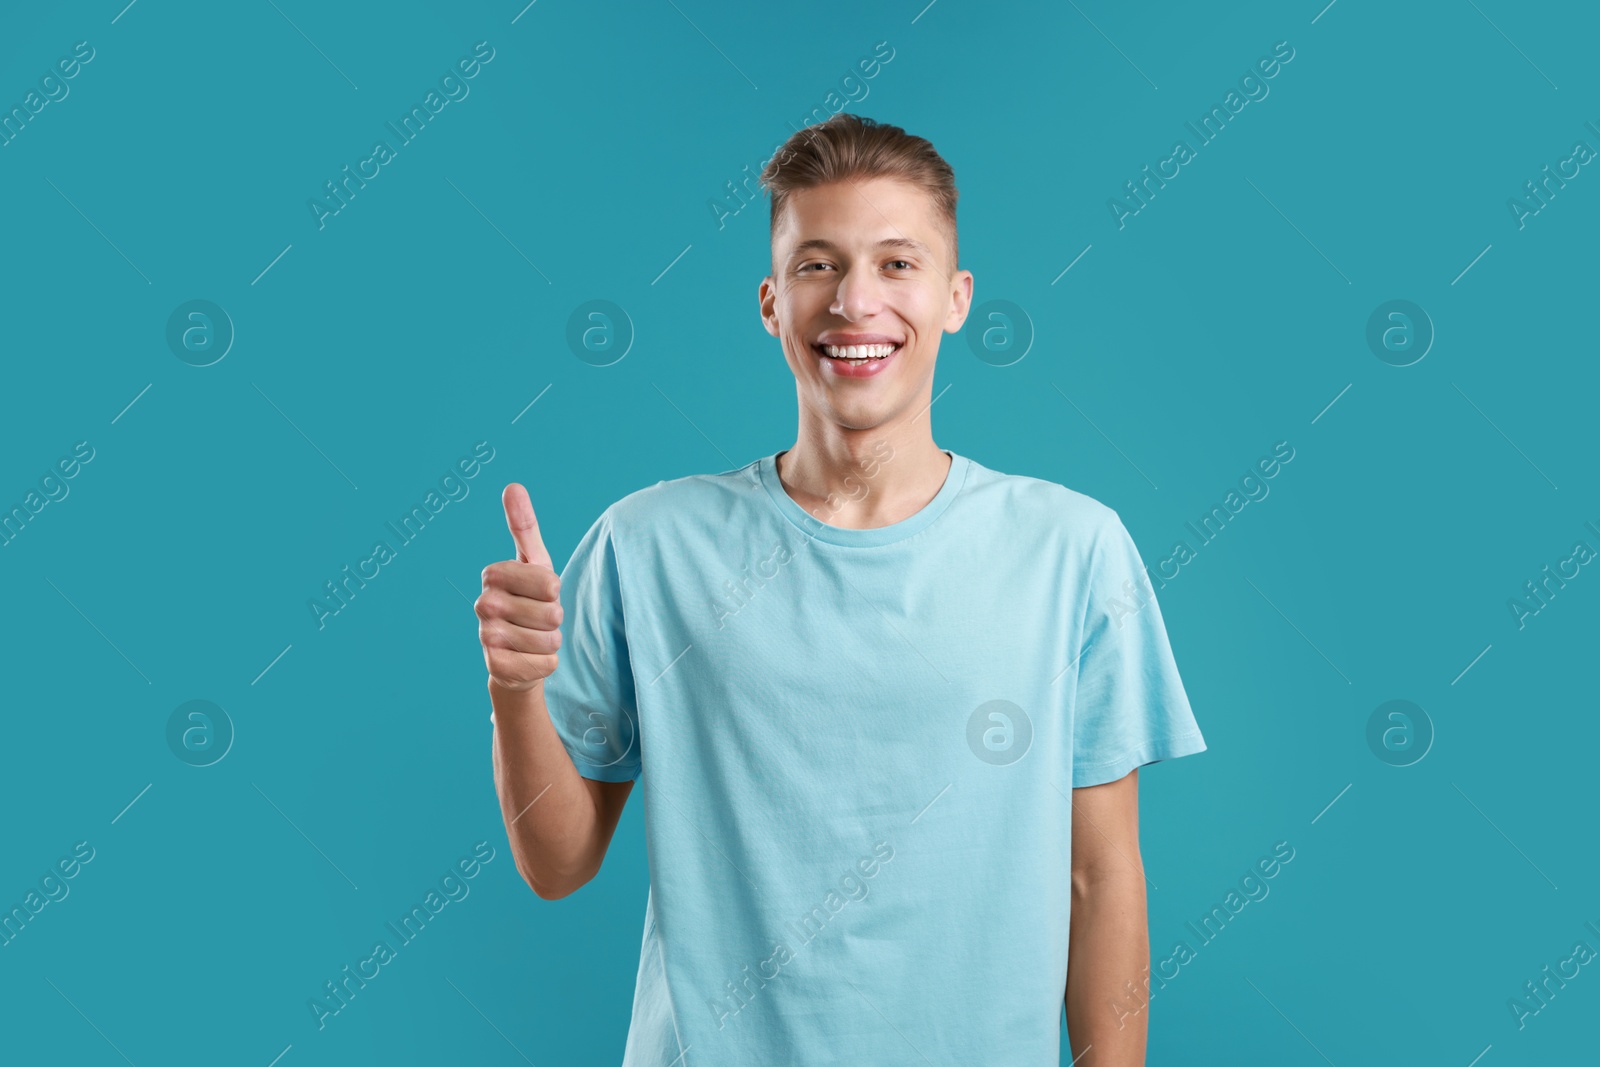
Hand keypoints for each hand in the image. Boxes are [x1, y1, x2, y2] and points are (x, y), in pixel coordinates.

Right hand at [477, 483, 562, 690]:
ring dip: (552, 642)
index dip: (554, 591)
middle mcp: (483, 605)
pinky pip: (545, 665)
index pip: (550, 583)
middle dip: (555, 619)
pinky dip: (546, 664)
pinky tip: (529, 659)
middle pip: (552, 613)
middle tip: (537, 618)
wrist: (516, 652)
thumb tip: (513, 486)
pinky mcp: (497, 669)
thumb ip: (524, 525)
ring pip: (550, 640)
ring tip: (534, 638)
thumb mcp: (534, 562)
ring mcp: (486, 638)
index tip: (540, 593)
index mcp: (494, 575)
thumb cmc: (530, 600)